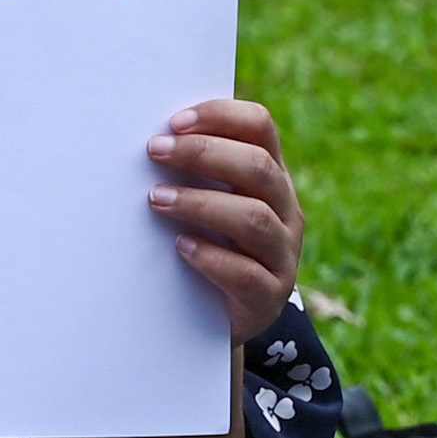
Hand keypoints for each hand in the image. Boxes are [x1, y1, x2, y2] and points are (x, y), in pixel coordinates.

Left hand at [145, 97, 302, 337]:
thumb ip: (193, 171)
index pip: (260, 127)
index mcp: (271, 176)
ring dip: (201, 203)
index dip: (220, 116)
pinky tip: (180, 247)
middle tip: (156, 151)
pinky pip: (247, 274)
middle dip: (204, 154)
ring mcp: (283, 255)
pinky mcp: (269, 297)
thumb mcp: (209, 203)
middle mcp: (285, 211)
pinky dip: (211, 257)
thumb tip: (150, 137)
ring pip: (254, 219)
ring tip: (158, 199)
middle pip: (258, 167)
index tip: (174, 122)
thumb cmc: (207, 245)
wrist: (218, 321)